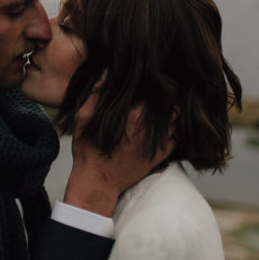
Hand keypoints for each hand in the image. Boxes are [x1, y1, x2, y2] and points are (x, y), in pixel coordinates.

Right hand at [63, 89, 174, 216]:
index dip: (155, 84)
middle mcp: (149, 128)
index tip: (151, 81)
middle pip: (171, 103)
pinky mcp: (161, 155)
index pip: (155, 91)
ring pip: (175, 119)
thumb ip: (94, 97)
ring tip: (159, 111)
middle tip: (158, 94)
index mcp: (133, 115)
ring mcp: (158, 142)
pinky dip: (171, 130)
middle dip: (166, 97)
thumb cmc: (89, 151)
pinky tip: (160, 129)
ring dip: (169, 113)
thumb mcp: (83, 120)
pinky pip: (175, 137)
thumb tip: (105, 76)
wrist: (99, 182)